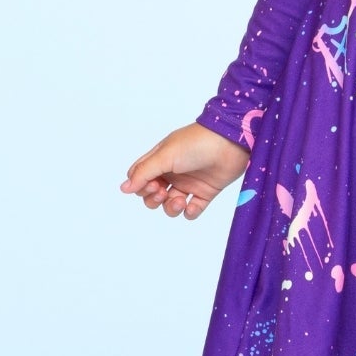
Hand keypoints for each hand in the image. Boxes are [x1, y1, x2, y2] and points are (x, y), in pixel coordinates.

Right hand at [120, 122, 249, 221]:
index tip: (150, 184)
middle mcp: (173, 172)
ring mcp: (189, 183)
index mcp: (161, 159)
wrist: (232, 142)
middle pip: (153, 195)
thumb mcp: (165, 156)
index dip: (139, 186)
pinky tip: (191, 206)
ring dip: (170, 208)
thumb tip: (124, 189)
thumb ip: (144, 173)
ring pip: (170, 204)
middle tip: (162, 193)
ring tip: (179, 200)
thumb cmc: (196, 144)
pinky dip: (189, 212)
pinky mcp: (206, 192)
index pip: (140, 177)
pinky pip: (192, 210)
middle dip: (153, 199)